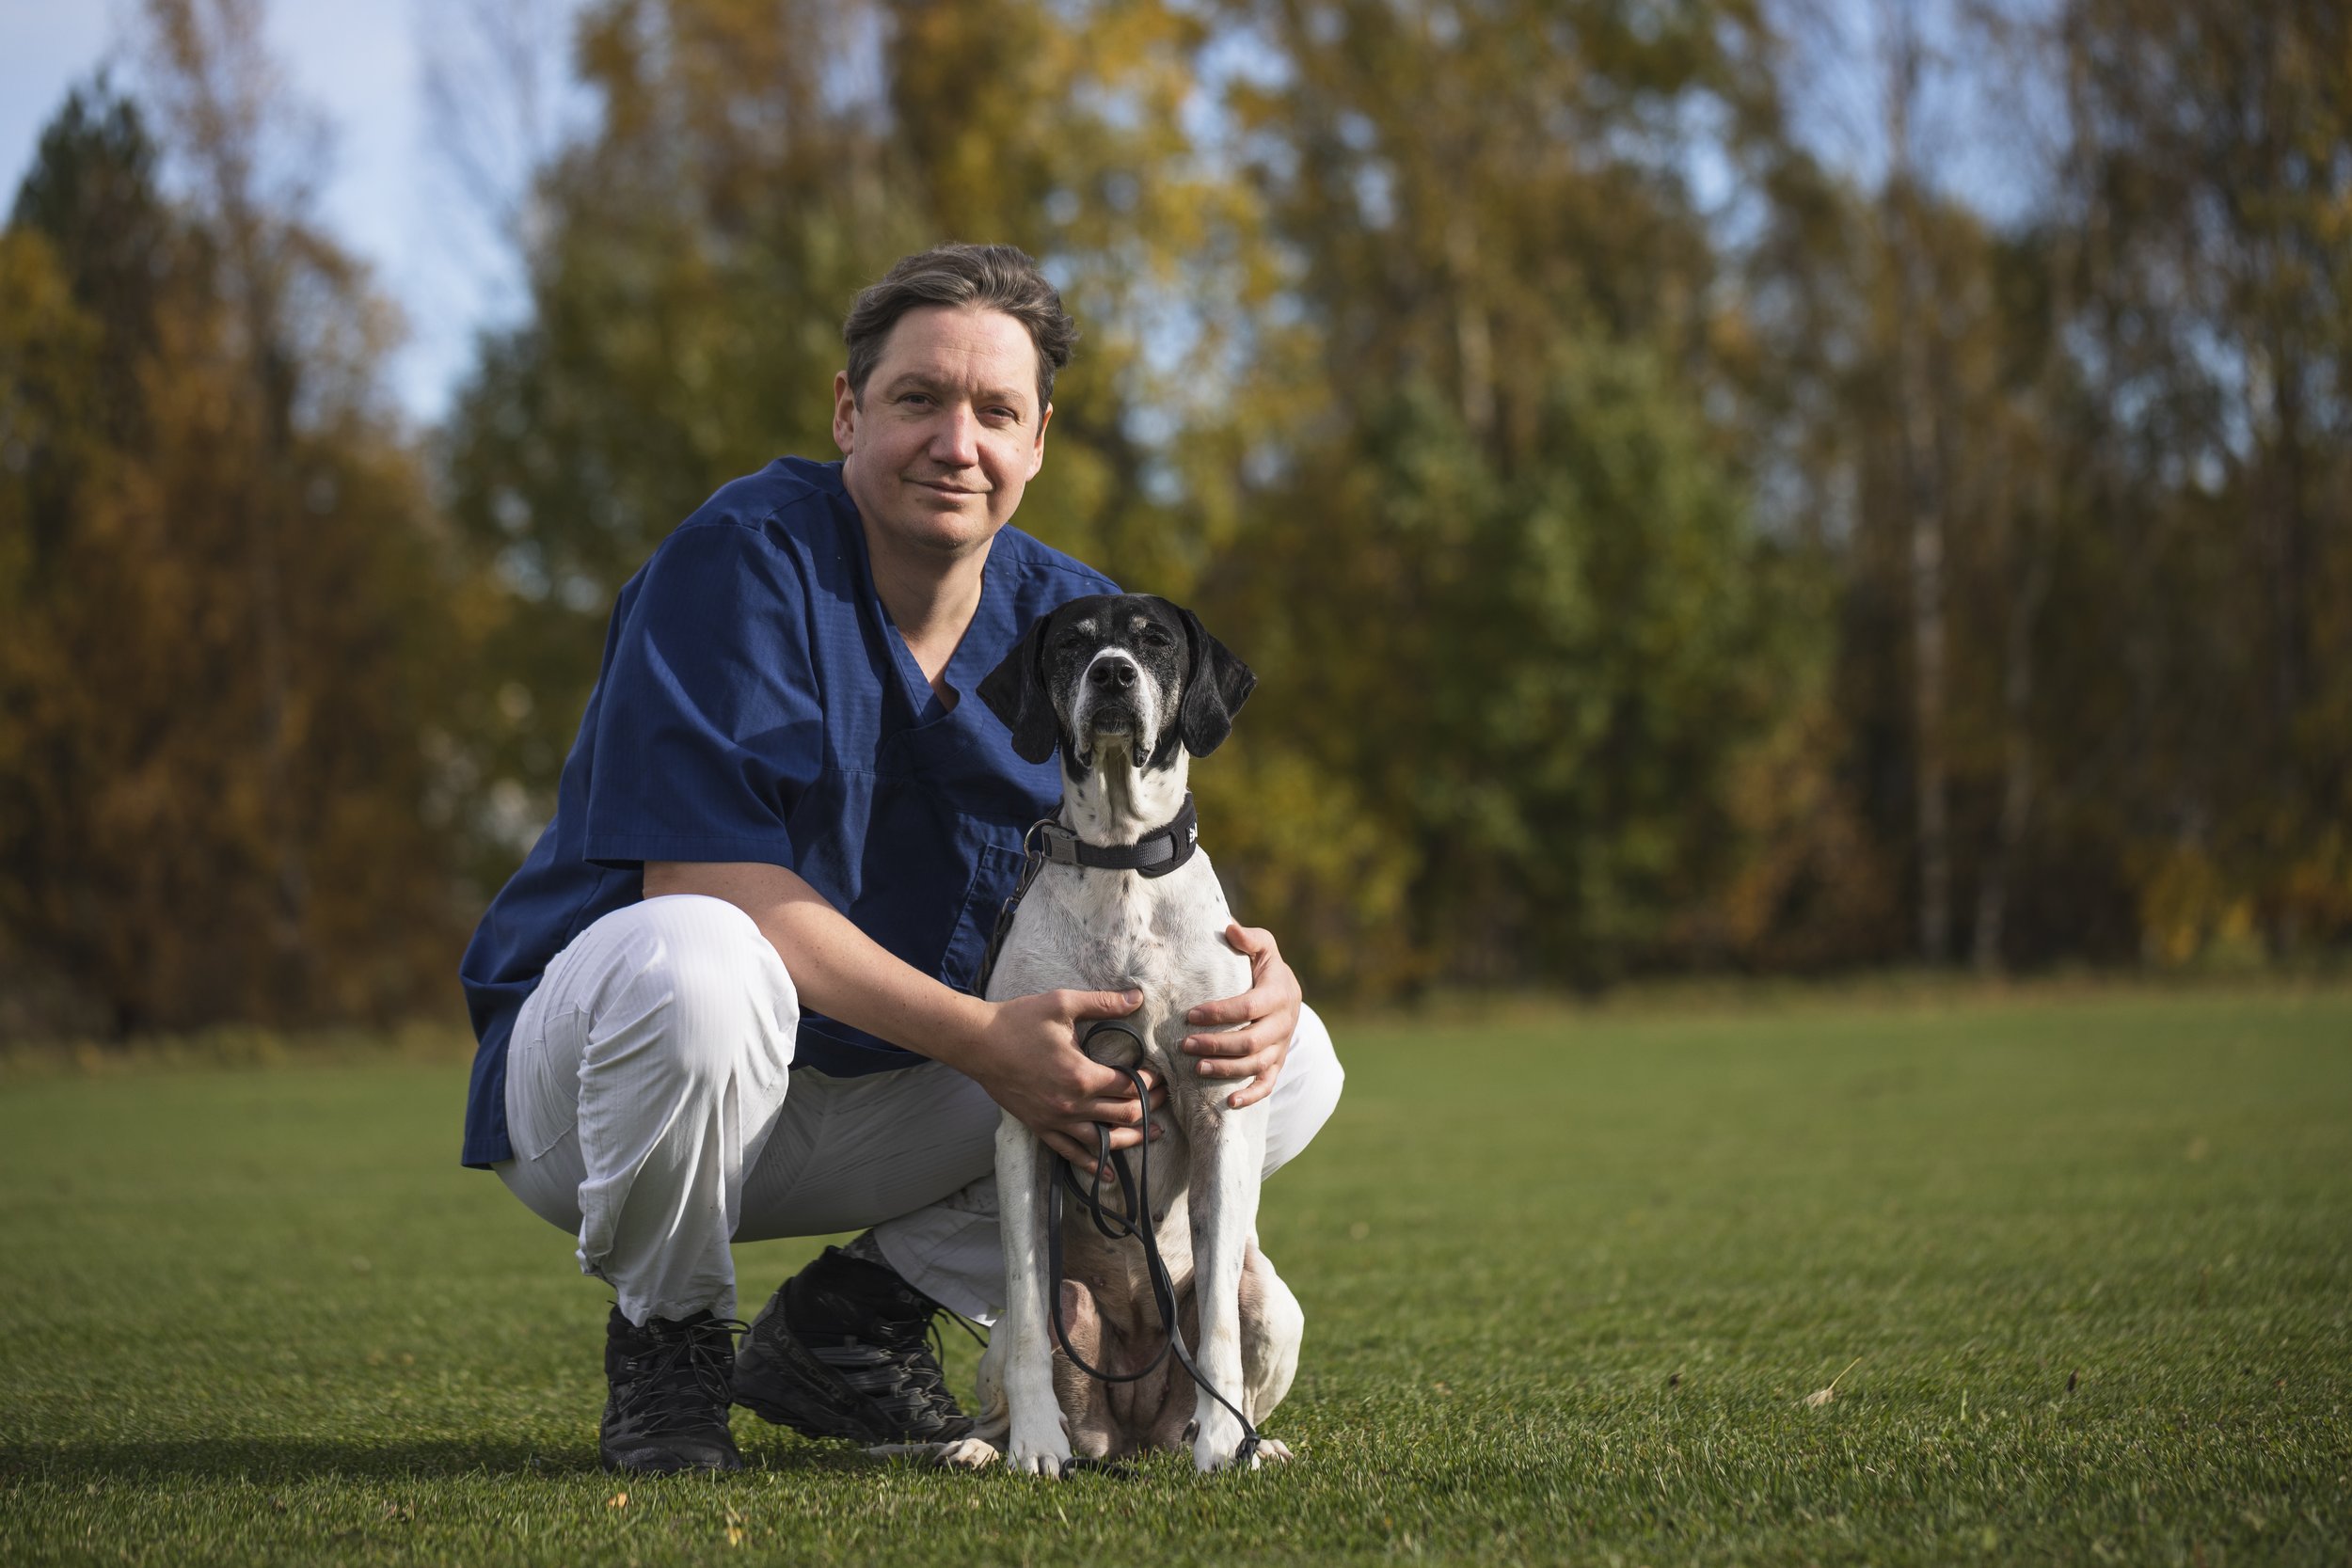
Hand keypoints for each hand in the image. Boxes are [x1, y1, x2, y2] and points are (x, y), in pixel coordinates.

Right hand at [957, 988, 1166, 1168]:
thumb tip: (1138, 997)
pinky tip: (1109, 1174)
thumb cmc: (1019, 1020)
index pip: (1129, 1086)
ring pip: (1103, 1141)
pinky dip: (1093, 1165)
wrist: (977, 1043)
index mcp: (1082, 1074)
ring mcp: (1055, 1120)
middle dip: (1148, 1109)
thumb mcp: (1062, 1004)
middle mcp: (1072, 1104)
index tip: (1158, 1077)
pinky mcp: (1040, 1127)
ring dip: (1130, 1139)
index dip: (1150, 1083)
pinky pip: (1071, 1153)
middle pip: (1123, 1115)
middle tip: (1162, 1102)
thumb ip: (1103, 1003)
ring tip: (1151, 1136)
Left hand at [1181, 924, 1301, 1109]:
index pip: (1248, 1007)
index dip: (1220, 1012)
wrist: (1288, 993)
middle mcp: (1283, 1023)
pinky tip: (1230, 1102)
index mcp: (1279, 993)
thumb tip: (1229, 928)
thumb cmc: (1265, 968)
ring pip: (1256, 1064)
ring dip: (1226, 1069)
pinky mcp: (1277, 1063)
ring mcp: (1281, 1046)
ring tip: (1196, 1068)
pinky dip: (1251, 1095)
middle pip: (1251, 1041)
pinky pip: (1267, 1084)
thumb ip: (1250, 938)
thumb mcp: (1264, 947)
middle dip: (1216, 1044)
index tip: (1191, 1014)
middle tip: (1185, 1044)